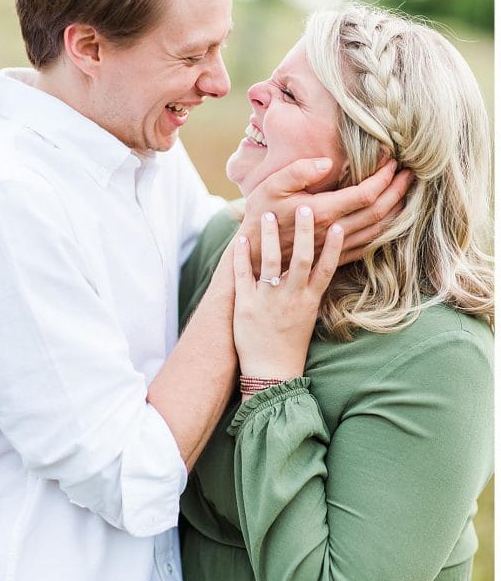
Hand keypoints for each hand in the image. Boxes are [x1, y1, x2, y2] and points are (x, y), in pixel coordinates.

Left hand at [232, 206, 342, 390]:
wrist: (271, 373)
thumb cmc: (291, 344)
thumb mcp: (308, 316)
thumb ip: (311, 291)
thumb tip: (317, 267)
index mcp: (310, 301)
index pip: (327, 268)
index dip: (334, 246)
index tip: (339, 224)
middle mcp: (291, 298)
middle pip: (301, 259)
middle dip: (304, 233)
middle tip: (305, 208)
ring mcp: (267, 300)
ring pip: (270, 262)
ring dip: (269, 237)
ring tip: (268, 214)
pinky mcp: (245, 305)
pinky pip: (243, 275)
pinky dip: (241, 256)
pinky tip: (241, 238)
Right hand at [242, 158, 411, 273]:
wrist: (255, 253)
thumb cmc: (261, 215)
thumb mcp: (271, 186)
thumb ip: (299, 171)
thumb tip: (329, 162)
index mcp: (321, 212)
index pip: (364, 194)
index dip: (383, 177)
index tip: (393, 161)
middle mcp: (333, 231)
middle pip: (378, 212)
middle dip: (398, 190)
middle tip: (410, 173)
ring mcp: (336, 247)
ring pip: (378, 230)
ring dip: (397, 210)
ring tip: (406, 192)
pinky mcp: (335, 257)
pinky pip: (369, 245)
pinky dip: (385, 231)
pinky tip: (391, 219)